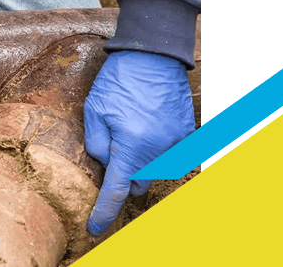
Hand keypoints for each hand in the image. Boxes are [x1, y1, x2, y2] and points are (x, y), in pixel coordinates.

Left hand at [84, 50, 194, 235]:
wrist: (154, 53)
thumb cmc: (120, 78)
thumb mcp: (94, 108)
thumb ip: (97, 144)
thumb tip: (105, 165)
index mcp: (130, 146)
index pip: (115, 192)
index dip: (103, 214)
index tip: (96, 229)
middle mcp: (157, 149)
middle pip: (138, 184)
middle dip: (125, 177)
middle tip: (116, 151)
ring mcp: (175, 142)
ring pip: (155, 171)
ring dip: (143, 163)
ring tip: (134, 132)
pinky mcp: (187, 133)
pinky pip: (172, 155)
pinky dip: (159, 150)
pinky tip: (150, 127)